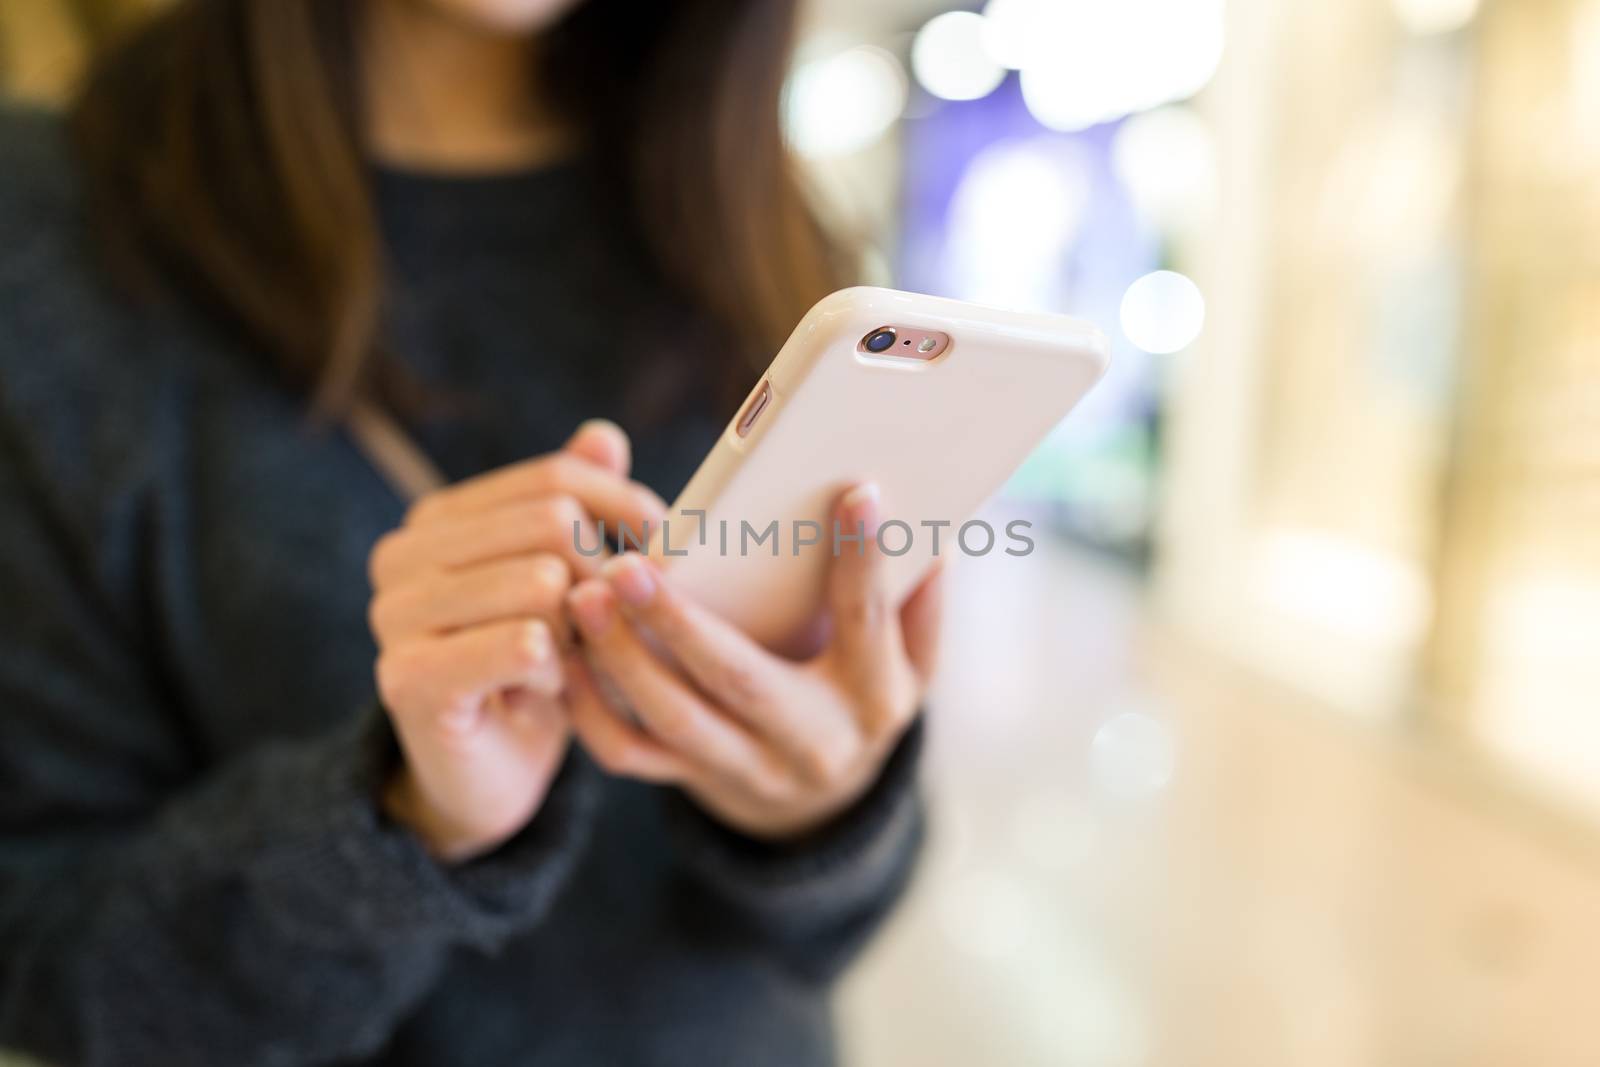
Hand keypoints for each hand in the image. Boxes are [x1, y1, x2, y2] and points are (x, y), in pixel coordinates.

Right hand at [368, 421, 665, 861]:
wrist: (489, 773)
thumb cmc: (533, 669)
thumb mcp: (563, 581)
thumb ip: (576, 507)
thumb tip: (605, 434)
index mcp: (436, 519)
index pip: (555, 478)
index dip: (625, 509)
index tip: (662, 548)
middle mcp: (401, 556)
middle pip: (553, 522)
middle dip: (605, 575)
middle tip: (608, 623)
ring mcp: (395, 616)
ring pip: (543, 581)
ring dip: (580, 630)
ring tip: (567, 658)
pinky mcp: (408, 677)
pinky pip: (525, 643)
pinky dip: (557, 671)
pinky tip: (546, 689)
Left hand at [564, 484, 942, 839]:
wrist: (823, 797)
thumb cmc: (862, 689)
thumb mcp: (910, 657)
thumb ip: (918, 595)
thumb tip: (933, 527)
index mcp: (875, 698)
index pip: (868, 622)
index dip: (864, 560)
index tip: (854, 489)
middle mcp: (813, 741)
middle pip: (740, 681)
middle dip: (679, 623)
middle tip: (627, 563)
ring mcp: (750, 769)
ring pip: (674, 720)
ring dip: (620, 657)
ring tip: (582, 595)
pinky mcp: (696, 782)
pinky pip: (631, 753)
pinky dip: (591, 706)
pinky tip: (568, 651)